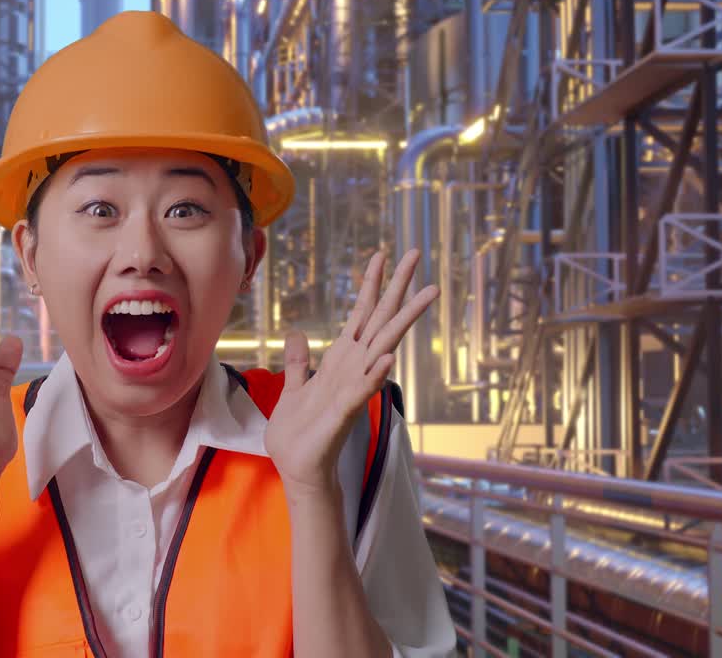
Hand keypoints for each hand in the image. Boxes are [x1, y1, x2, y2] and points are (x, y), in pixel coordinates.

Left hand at [263, 249, 437, 498]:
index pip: (360, 315)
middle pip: (380, 321)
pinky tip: (388, 358)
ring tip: (428, 293)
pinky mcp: (343, 413)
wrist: (299, 468)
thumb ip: (298, 362)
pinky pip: (361, 390)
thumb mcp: (293, 388)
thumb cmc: (300, 433)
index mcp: (340, 361)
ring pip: (382, 348)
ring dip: (403, 322)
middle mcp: (353, 369)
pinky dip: (374, 374)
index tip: (381, 255)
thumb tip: (298, 335)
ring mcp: (353, 389)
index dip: (370, 285)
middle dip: (397, 288)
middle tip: (416, 254)